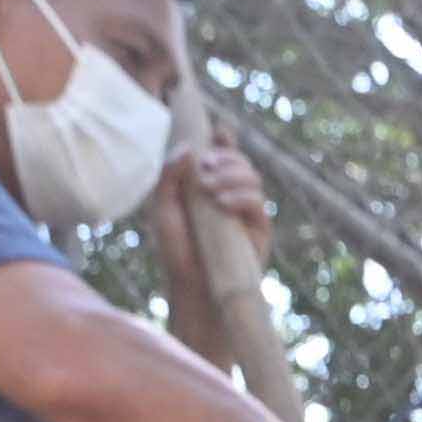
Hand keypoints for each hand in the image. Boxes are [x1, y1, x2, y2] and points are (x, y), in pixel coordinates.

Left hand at [156, 130, 274, 259]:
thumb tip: (188, 148)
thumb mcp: (162, 209)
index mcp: (210, 184)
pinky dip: (241, 197)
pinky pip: (258, 203)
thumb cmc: (176, 249)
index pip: (223, 154)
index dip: (225, 141)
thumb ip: (168, 176)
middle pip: (240, 161)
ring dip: (233, 175)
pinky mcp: (259, 230)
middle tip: (206, 165)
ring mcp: (247, 211)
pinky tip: (222, 203)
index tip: (219, 134)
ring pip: (252, 177)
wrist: (192, 287)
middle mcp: (232, 194)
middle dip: (226, 157)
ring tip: (210, 188)